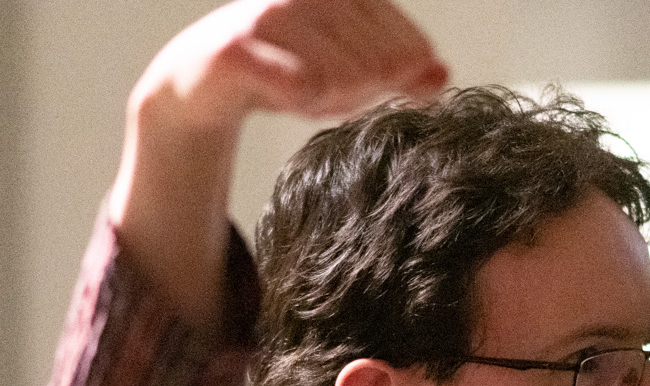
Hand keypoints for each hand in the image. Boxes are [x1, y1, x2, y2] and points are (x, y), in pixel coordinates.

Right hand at [134, 0, 447, 129]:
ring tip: (300, 91)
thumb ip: (403, 74)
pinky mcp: (240, 51)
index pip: (410, 48)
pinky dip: (303, 103)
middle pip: (378, 68)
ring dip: (326, 103)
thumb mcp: (355, 72)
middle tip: (322, 90)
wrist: (207, 76)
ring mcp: (274, 18)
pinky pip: (300, 87)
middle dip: (359, 95)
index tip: (363, 84)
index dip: (397, 82)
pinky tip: (290, 96)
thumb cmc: (291, 67)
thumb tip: (443, 77)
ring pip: (342, 81)